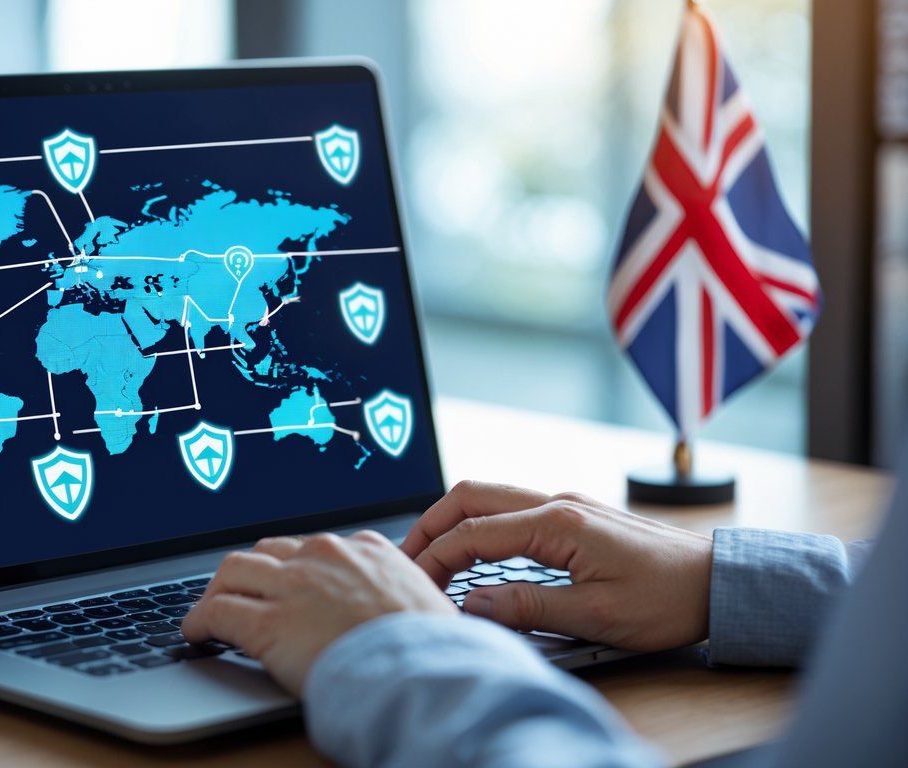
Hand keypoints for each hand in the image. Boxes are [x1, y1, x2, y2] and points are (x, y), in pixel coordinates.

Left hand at [182, 530, 457, 695]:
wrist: (424, 673)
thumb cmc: (435, 651)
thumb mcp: (425, 603)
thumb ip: (397, 595)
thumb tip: (395, 612)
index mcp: (365, 548)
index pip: (311, 547)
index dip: (290, 567)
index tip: (282, 582)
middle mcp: (325, 556)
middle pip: (267, 551)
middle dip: (250, 573)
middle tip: (240, 594)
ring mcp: (293, 586)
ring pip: (233, 571)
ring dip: (218, 590)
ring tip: (209, 610)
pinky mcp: (267, 622)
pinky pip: (217, 612)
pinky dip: (199, 620)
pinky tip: (195, 633)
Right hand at [401, 480, 712, 651]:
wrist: (720, 582)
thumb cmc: (668, 599)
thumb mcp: (595, 615)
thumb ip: (526, 606)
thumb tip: (471, 603)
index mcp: (558, 524)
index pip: (473, 533)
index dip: (434, 558)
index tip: (413, 584)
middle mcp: (558, 504)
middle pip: (471, 496)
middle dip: (430, 524)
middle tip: (405, 556)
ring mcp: (567, 505)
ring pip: (490, 497)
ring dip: (454, 520)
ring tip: (431, 553)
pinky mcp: (575, 516)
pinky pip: (512, 509)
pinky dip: (480, 524)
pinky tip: (475, 551)